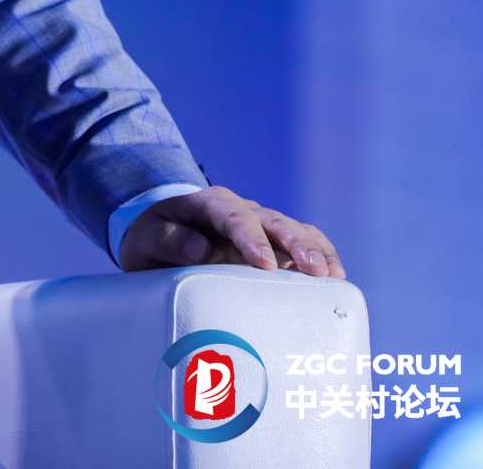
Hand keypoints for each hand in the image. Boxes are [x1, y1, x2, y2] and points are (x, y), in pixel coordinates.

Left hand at [120, 185, 345, 278]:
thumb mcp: (147, 237)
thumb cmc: (152, 236)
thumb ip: (169, 240)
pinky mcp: (273, 243)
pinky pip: (302, 243)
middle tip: (315, 270)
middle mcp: (240, 210)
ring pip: (295, 229)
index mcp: (208, 204)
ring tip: (333, 276)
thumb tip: (201, 250)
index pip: (233, 217)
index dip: (251, 239)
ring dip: (315, 250)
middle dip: (296, 244)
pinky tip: (335, 277)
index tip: (264, 264)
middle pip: (273, 221)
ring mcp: (260, 226)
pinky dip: (320, 255)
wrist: (160, 234)